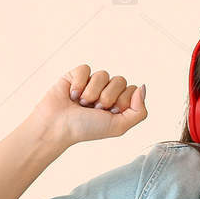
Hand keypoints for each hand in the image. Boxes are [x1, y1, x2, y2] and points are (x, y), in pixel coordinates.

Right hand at [30, 64, 146, 145]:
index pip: (132, 90)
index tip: (110, 113)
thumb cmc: (86, 129)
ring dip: (92, 92)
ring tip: (81, 104)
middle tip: (94, 109)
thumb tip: (142, 87)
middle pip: (120, 80)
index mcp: (118, 104)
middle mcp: (106, 92)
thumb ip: (139, 111)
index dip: (122, 101)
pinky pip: (86, 69)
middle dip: (107, 97)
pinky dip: (79, 83)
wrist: (57, 126)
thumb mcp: (119, 126)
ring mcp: (91, 83)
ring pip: (103, 74)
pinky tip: (71, 95)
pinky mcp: (75, 75)